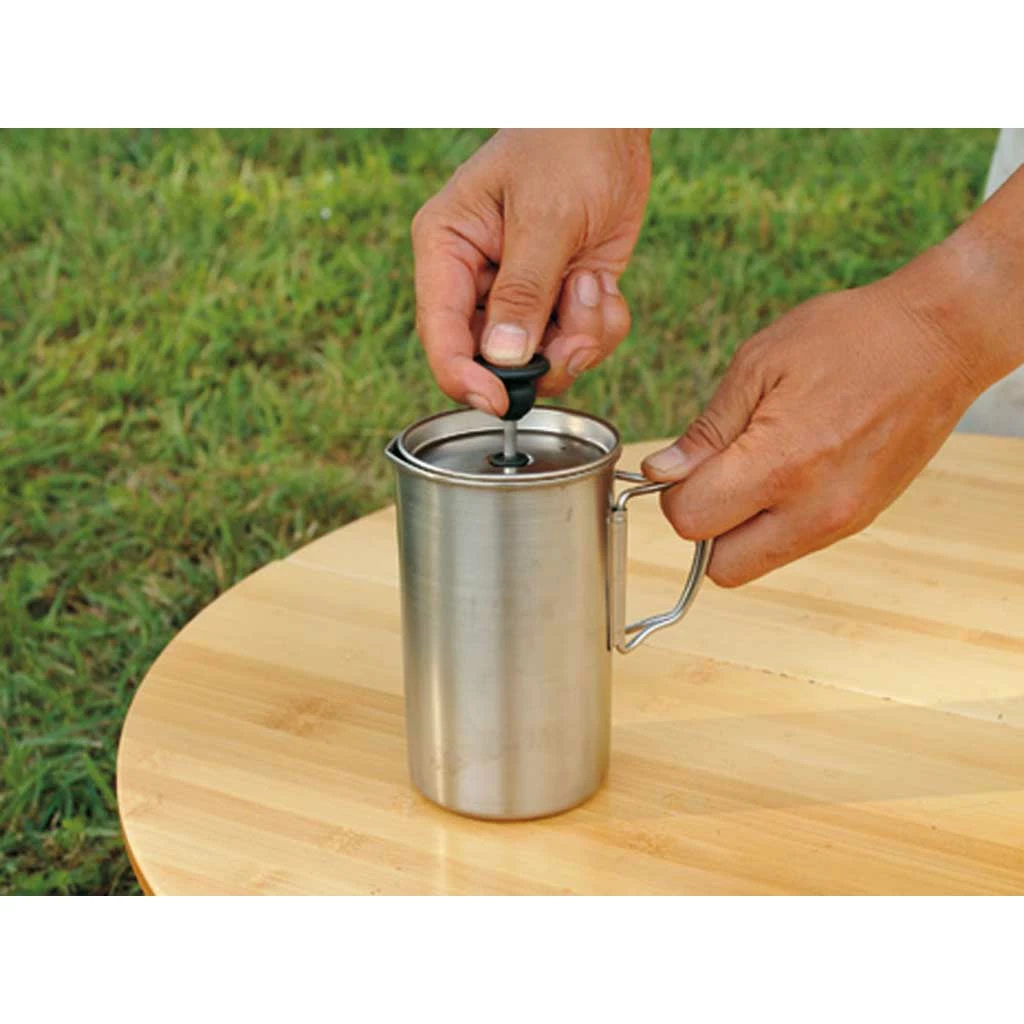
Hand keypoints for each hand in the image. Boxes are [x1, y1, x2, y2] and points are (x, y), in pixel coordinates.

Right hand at [411, 129, 650, 414]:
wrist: (613, 122)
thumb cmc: (567, 146)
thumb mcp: (546, 215)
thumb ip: (523, 290)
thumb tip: (504, 359)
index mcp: (447, 250)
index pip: (441, 335)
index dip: (466, 379)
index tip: (502, 404)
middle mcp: (476, 280)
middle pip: (493, 361)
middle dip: (543, 359)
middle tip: (577, 337)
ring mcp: (520, 294)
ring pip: (541, 360)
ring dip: (579, 341)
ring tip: (593, 289)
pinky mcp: (560, 300)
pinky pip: (577, 343)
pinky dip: (600, 327)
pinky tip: (604, 285)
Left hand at [641, 248, 1007, 586]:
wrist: (940, 340)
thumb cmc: (847, 338)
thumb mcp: (758, 365)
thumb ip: (707, 431)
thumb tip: (662, 473)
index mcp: (781, 464)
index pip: (691, 523)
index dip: (675, 494)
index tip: (687, 465)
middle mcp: (814, 510)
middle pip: (721, 567)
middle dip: (705, 526)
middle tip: (718, 475)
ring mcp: (841, 522)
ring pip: (757, 564)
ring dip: (739, 530)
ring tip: (758, 467)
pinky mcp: (859, 521)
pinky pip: (792, 546)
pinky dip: (773, 523)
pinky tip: (788, 471)